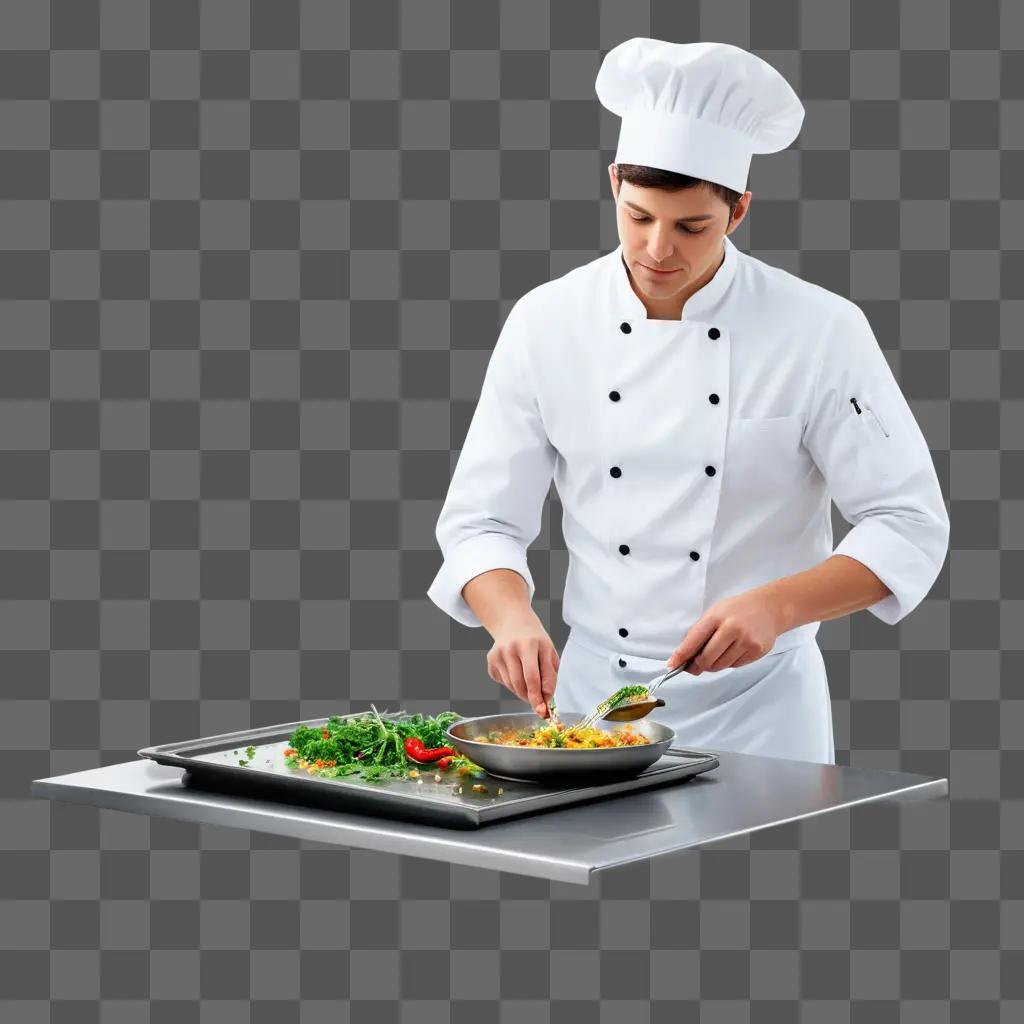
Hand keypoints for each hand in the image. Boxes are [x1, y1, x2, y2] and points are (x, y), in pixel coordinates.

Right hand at [486, 613, 559, 716]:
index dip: (541, 696)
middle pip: (522, 684)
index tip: (545, 709)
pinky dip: (513, 685)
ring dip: (524, 693)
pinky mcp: (491, 660)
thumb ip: (549, 675)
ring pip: (513, 686)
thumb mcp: (548, 651)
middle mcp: (513, 647)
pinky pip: (504, 683)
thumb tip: (545, 699)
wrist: (513, 623)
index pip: (536, 677)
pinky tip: (517, 672)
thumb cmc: (535, 640)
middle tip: (539, 706)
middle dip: (532, 699)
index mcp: (532, 644)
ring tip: (530, 685)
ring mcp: (500, 654)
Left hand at [665, 588, 786, 675]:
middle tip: (695, 663)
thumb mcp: (715, 612)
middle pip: (706, 659)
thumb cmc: (738, 610)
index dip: (681, 656)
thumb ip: (700, 632)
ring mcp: (746, 641)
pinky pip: (735, 666)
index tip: (672, 665)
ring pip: (720, 665)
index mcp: (716, 617)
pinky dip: (729, 662)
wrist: (769, 608)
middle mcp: (732, 629)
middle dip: (698, 664)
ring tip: (719, 651)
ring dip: (714, 664)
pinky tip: (733, 649)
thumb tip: (685, 656)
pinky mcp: (757, 651)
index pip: (694, 641)